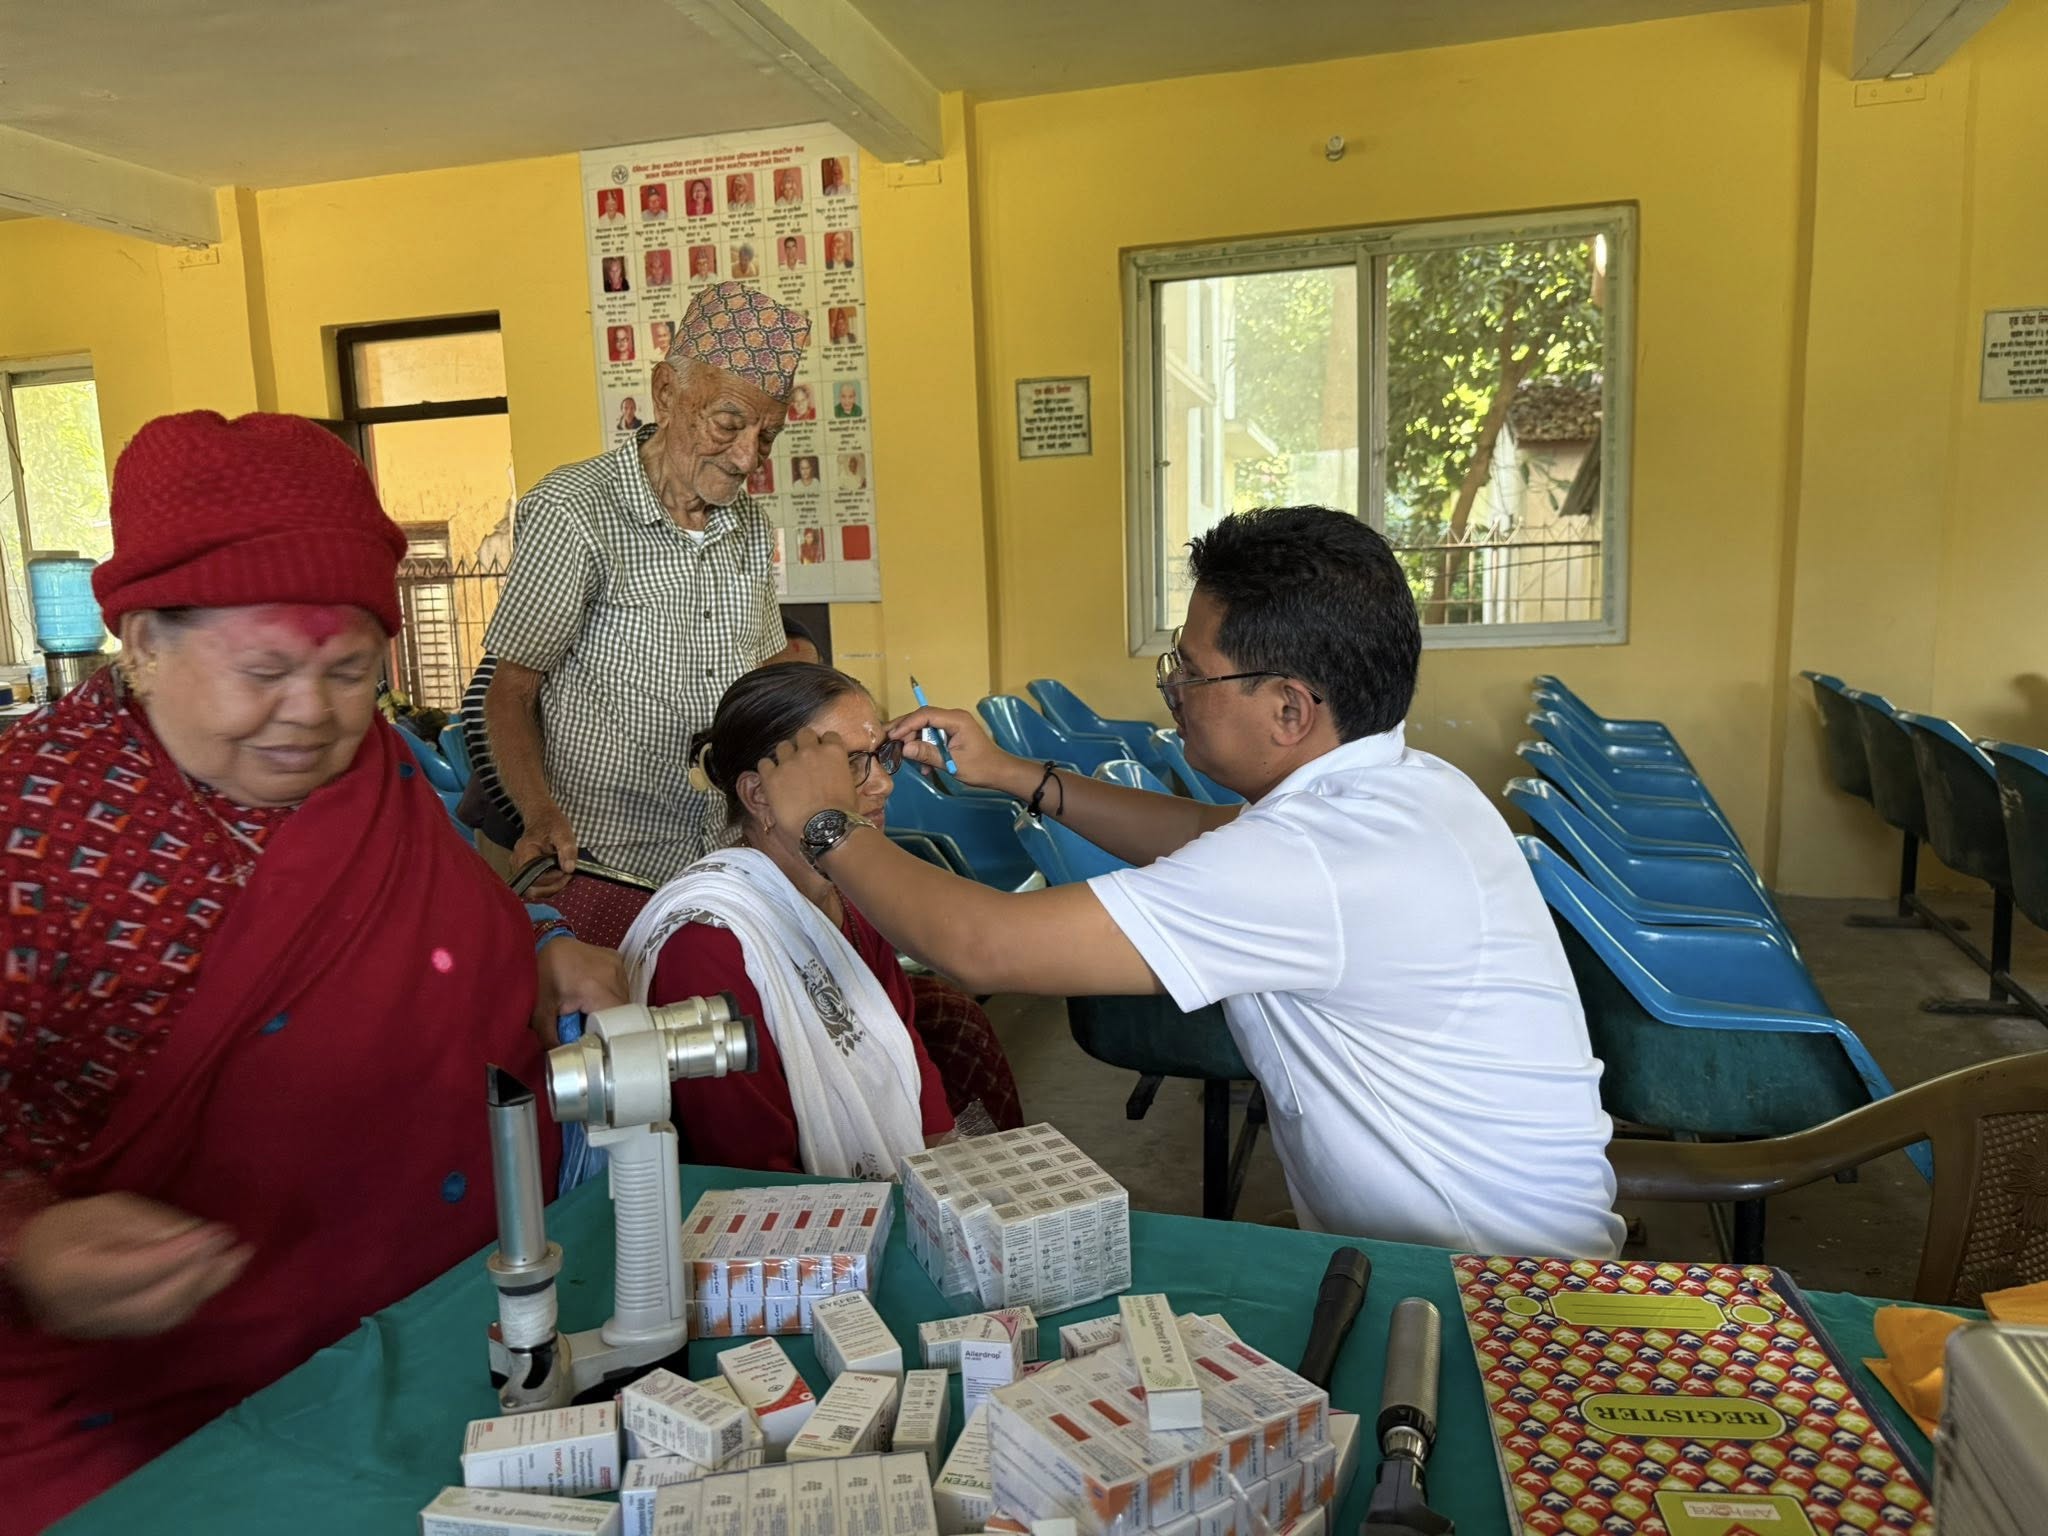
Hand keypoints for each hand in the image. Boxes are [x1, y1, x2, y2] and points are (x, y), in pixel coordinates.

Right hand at [8, 1193, 252, 1338]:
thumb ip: (152, 1225)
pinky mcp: (111, 1336)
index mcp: (67, 1277)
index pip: (134, 1273)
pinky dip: (189, 1301)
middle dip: (201, 1276)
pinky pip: (157, 1324)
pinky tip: (212, 1279)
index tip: (219, 1233)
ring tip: (237, 1262)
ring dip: (204, 1290)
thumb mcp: (108, 1210)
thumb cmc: (71, 1225)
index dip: (180, 1255)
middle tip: (238, 1250)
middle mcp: (79, 1315)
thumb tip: (204, 1237)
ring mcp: (95, 1332)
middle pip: (152, 1305)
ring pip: (160, 1320)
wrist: (34, 1259)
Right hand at [512, 804, 576, 898]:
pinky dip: (548, 884)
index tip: (567, 871)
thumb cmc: (552, 823)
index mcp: (524, 853)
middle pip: (532, 889)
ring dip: (551, 887)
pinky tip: (558, 875)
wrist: (543, 817)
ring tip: (564, 875)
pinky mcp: (524, 871)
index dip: (553, 880)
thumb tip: (569, 868)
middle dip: (553, 887)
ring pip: (533, 890)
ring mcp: (518, 868)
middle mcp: (517, 863)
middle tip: (567, 875)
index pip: (535, 879)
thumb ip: (567, 850)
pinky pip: (534, 885)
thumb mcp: (563, 833)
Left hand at [533, 936, 628, 1047]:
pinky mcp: (616, 958)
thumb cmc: (537, 976)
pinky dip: (611, 995)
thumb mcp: (540, 1013)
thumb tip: (563, 1061)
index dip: (610, 1035)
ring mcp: (616, 963)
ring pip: (625, 998)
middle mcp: (612, 972)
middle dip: (609, 1024)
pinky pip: (622, 985)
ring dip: (612, 1009)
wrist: (536, 944)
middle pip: (623, 1010)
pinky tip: (594, 997)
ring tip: (590, 1012)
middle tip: (589, 1029)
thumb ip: (551, 1040)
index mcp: (596, 987)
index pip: (618, 1021)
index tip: (596, 1043)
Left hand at [755, 729, 860, 844]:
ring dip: (785, 755)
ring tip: (787, 770)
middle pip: (804, 734)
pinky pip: (764, 763)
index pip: (829, 736)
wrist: (824, 827)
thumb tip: (835, 772)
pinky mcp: (771, 776)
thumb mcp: (849, 785)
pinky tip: (772, 779)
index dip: (825, 745)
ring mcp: (789, 762)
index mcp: (833, 751)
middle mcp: (810, 750)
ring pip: (782, 746)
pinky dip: (768, 769)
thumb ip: (839, 771)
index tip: (823, 754)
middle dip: (804, 744)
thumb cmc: (843, 812)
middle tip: (804, 759)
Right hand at [887, 706, 1032, 795]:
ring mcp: (952, 725)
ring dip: (915, 742)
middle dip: (905, 730)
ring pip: (925, 728)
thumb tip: (904, 748)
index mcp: (956, 719)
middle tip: (888, 742)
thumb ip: (928, 754)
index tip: (893, 737)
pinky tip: (924, 767)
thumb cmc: (981, 767)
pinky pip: (932, 736)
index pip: (925, 714)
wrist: (999, 772)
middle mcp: (953, 717)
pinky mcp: (951, 734)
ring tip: (905, 757)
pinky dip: (924, 749)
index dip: (907, 724)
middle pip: (922, 718)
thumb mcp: (952, 762)